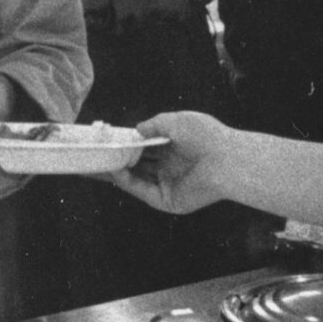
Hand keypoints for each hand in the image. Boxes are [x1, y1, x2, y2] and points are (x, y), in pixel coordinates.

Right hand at [100, 111, 239, 212]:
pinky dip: (128, 183)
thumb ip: (154, 124)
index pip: (146, 147)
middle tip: (95, 154)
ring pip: (137, 179)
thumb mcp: (176, 121)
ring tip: (96, 163)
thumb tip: (136, 129)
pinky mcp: (169, 200)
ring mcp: (169, 184)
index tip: (108, 139)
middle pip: (138, 165)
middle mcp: (171, 167)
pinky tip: (116, 172)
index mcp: (176, 148)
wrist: (227, 160)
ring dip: (117, 172)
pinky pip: (143, 191)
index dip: (127, 144)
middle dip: (117, 160)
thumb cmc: (207, 136)